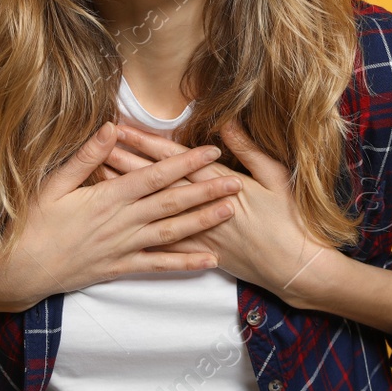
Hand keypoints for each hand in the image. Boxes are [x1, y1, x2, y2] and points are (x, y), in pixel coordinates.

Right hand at [0, 121, 244, 310]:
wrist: (19, 271)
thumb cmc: (31, 224)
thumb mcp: (51, 184)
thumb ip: (84, 157)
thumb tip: (111, 127)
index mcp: (107, 197)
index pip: (155, 176)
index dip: (185, 163)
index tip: (211, 152)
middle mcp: (122, 222)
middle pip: (172, 203)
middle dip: (206, 191)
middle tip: (237, 181)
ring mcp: (124, 247)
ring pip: (172, 234)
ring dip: (203, 222)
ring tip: (230, 212)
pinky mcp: (120, 267)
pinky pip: (159, 265)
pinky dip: (185, 263)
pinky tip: (209, 260)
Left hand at [104, 120, 333, 300]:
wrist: (294, 267)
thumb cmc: (290, 220)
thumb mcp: (275, 177)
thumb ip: (248, 150)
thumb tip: (227, 123)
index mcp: (221, 184)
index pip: (175, 160)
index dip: (147, 144)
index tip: (123, 129)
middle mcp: (202, 208)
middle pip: (156, 182)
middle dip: (126, 163)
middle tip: (97, 147)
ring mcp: (199, 233)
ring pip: (153, 210)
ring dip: (127, 194)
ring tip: (99, 178)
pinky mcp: (200, 253)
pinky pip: (163, 242)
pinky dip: (139, 229)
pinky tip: (119, 220)